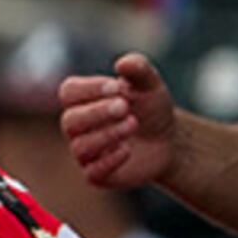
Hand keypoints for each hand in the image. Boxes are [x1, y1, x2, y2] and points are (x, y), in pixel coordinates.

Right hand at [59, 52, 179, 190]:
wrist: (169, 140)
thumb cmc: (151, 108)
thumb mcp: (149, 85)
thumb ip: (138, 69)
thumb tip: (123, 63)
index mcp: (81, 100)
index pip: (69, 93)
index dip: (90, 90)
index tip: (117, 87)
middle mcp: (77, 126)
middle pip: (70, 120)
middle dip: (98, 113)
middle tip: (125, 106)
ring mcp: (85, 151)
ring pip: (81, 146)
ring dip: (108, 134)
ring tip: (133, 124)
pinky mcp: (97, 174)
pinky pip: (92, 172)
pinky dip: (109, 161)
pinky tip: (127, 150)